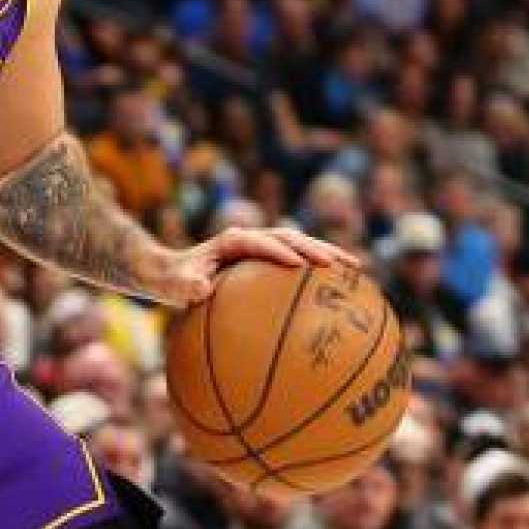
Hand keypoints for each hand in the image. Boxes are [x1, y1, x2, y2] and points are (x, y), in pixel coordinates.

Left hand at [148, 226, 360, 307]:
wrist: (173, 272)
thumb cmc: (174, 280)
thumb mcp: (175, 284)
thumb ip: (186, 285)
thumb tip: (201, 289)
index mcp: (231, 241)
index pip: (259, 242)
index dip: (278, 251)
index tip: (298, 265)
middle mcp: (251, 239)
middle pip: (289, 237)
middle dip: (314, 248)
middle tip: (339, 264)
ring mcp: (262, 248)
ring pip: (301, 245)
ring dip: (326, 254)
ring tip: (355, 269)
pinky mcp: (268, 260)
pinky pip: (299, 263)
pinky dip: (320, 273)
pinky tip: (342, 291)